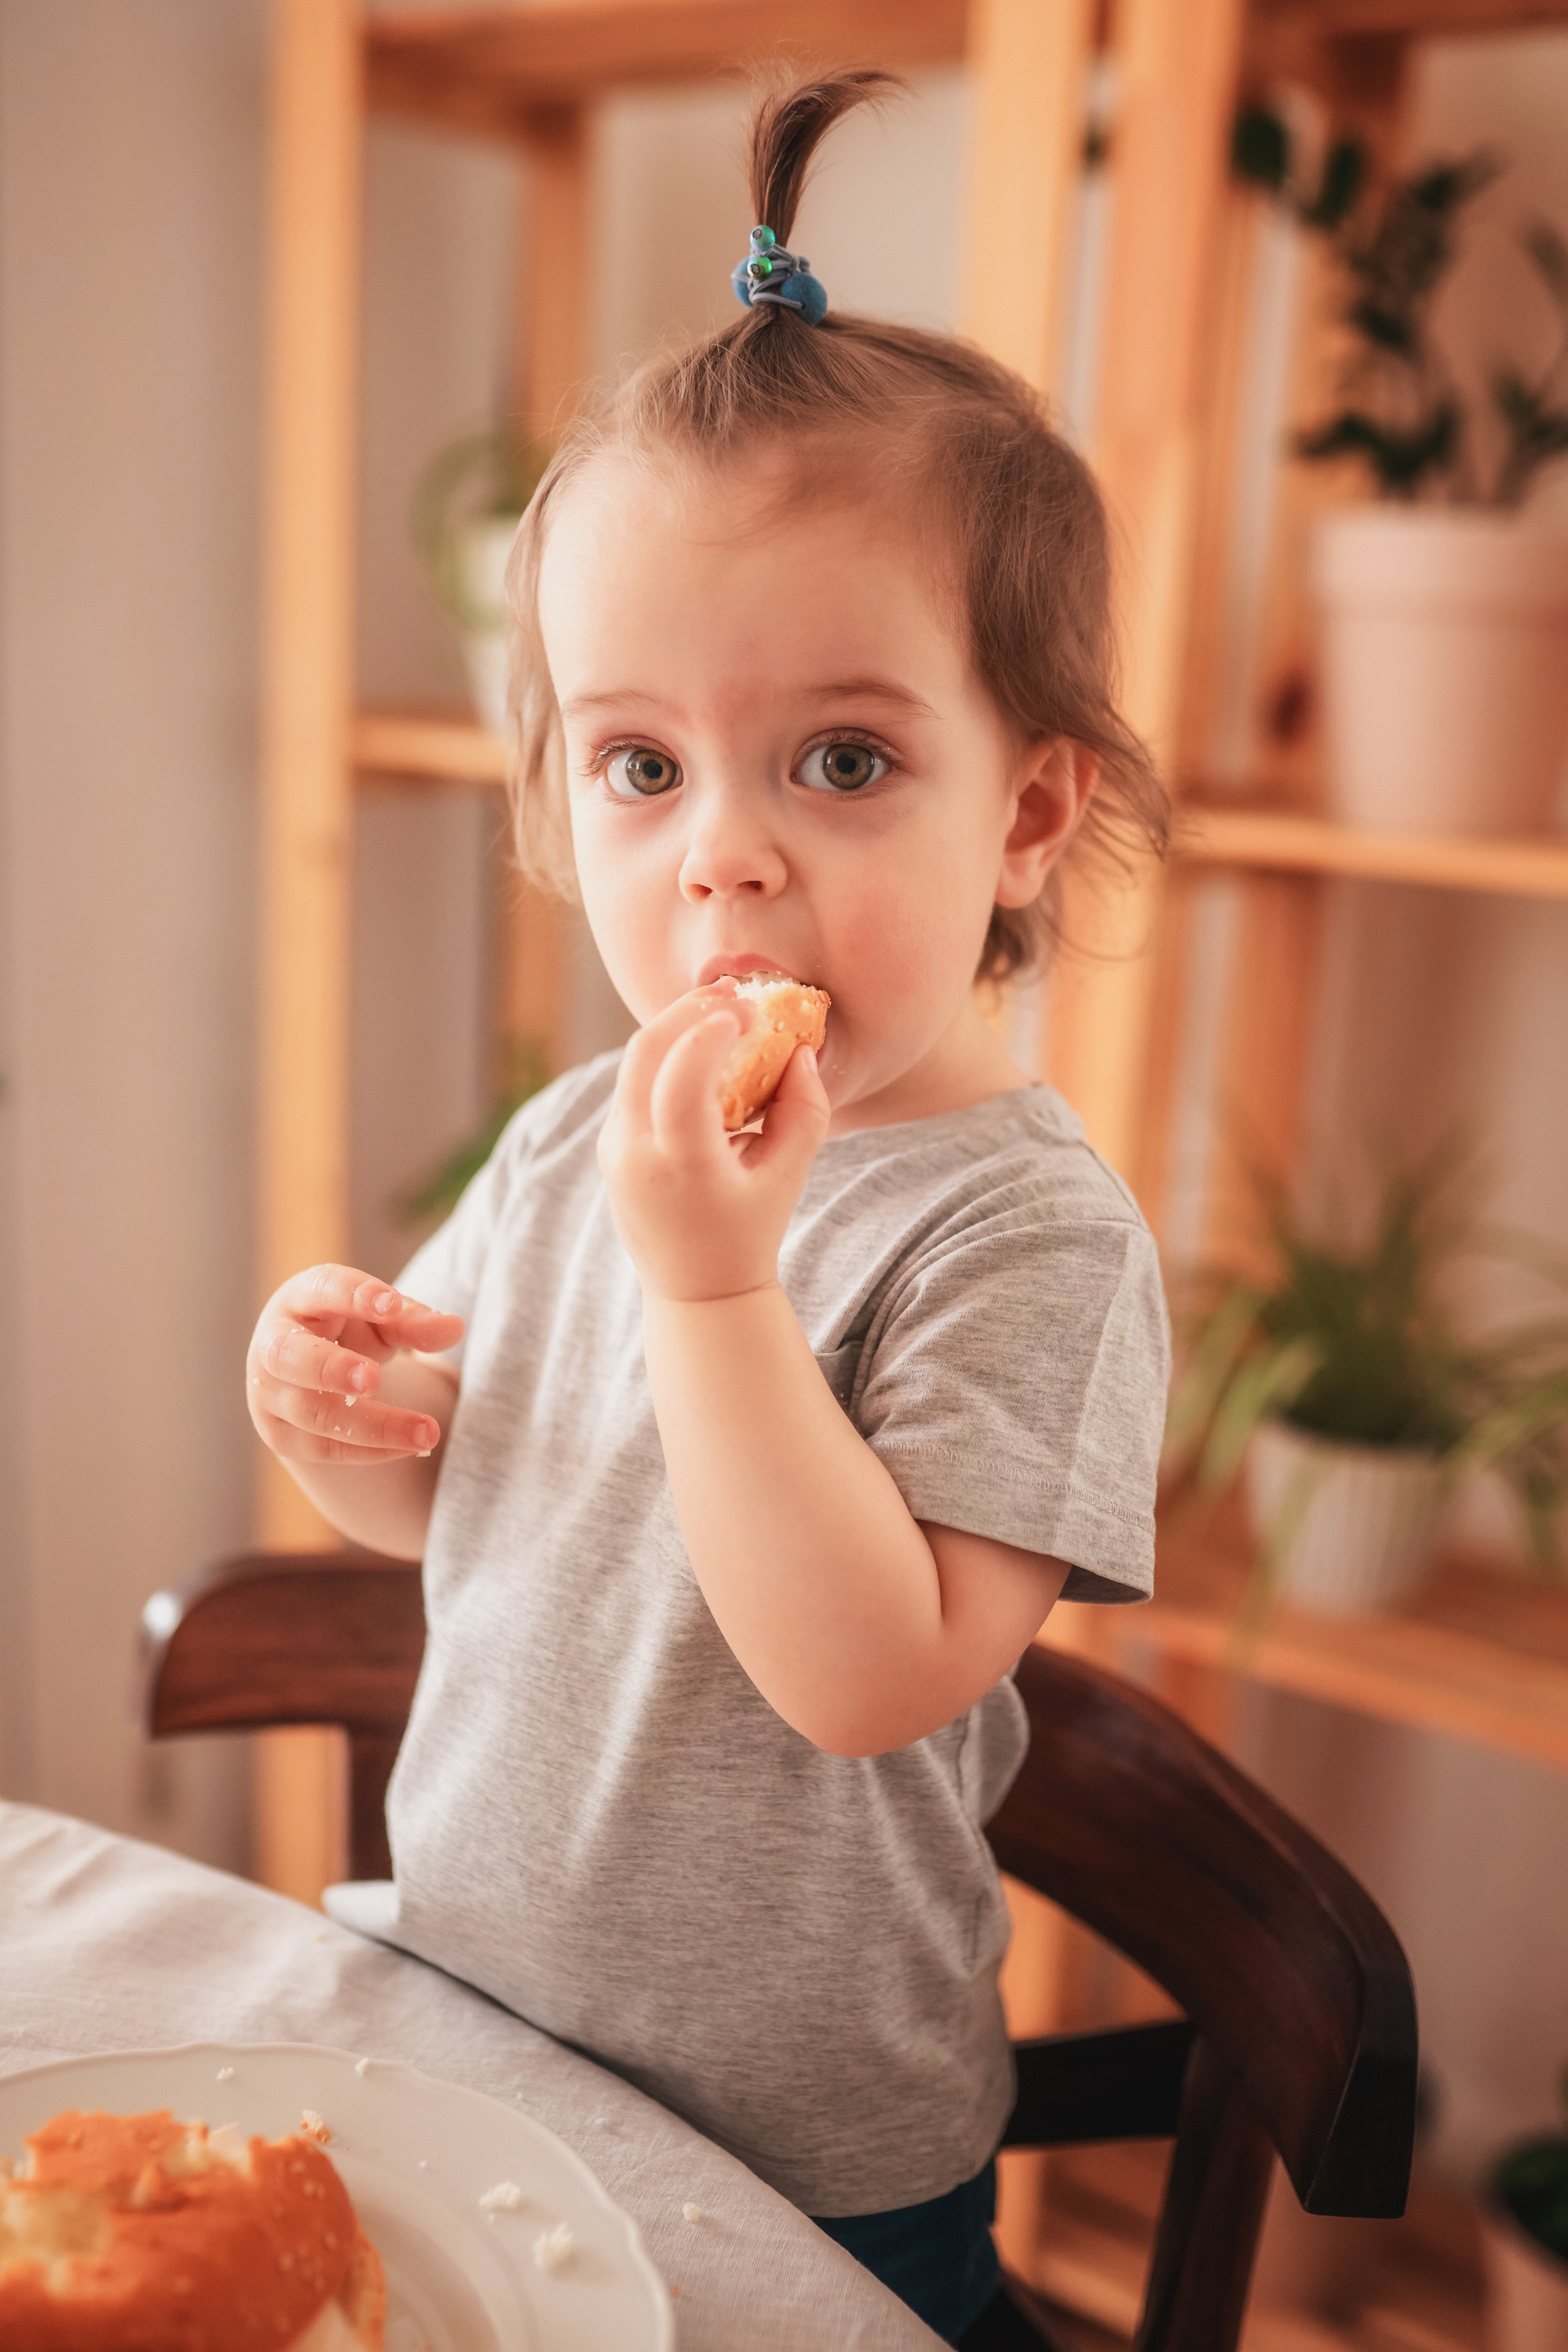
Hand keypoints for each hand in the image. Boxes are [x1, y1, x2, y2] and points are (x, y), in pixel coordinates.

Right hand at [247, 1265, 465, 1466]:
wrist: (314, 1377)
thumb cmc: (350, 1332)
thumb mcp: (382, 1321)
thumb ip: (414, 1322)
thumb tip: (456, 1328)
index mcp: (300, 1300)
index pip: (319, 1289)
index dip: (353, 1294)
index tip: (391, 1304)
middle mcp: (272, 1345)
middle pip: (289, 1355)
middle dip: (330, 1367)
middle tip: (372, 1378)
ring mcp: (270, 1394)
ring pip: (312, 1413)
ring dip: (373, 1425)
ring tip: (427, 1431)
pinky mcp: (282, 1435)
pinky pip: (323, 1448)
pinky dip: (372, 1449)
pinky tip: (412, 1445)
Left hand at [599, 990, 830, 1301]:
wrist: (697, 1290)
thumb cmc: (751, 1232)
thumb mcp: (789, 1175)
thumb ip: (804, 1110)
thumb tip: (800, 1050)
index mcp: (681, 1167)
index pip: (682, 1080)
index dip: (711, 1032)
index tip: (748, 1010)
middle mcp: (635, 1155)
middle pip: (645, 1053)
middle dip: (688, 1010)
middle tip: (732, 991)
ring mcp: (613, 1149)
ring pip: (633, 1062)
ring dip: (674, 1027)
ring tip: (718, 1009)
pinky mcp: (608, 1145)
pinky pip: (632, 1082)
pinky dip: (664, 1055)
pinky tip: (699, 1046)